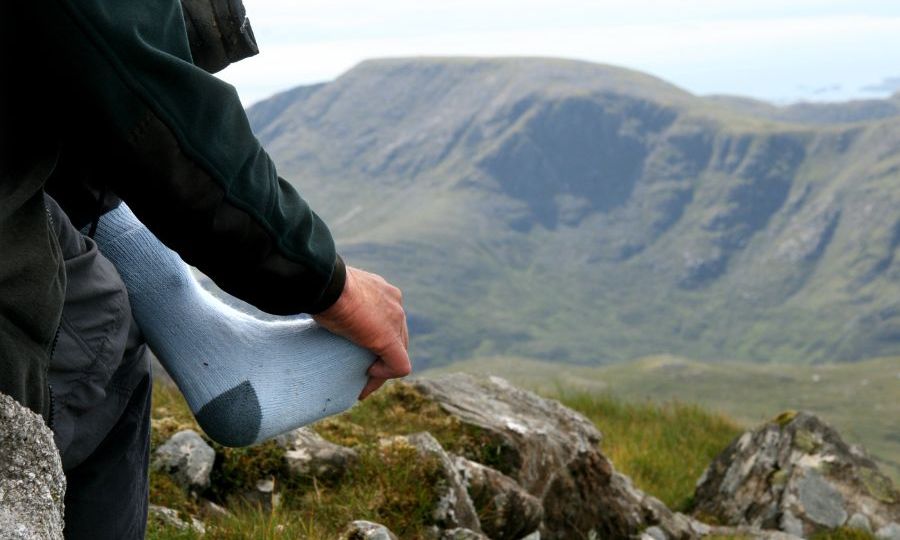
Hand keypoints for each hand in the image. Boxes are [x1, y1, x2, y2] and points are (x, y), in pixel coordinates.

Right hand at [313, 266, 409, 398]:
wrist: (324, 283)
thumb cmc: (321, 284)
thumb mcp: (335, 292)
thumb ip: (340, 300)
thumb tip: (324, 310)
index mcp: (382, 291)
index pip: (388, 320)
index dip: (376, 338)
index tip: (356, 350)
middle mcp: (394, 303)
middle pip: (397, 337)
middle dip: (382, 356)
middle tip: (361, 370)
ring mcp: (395, 319)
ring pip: (399, 352)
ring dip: (382, 369)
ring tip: (362, 381)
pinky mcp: (389, 338)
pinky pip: (399, 364)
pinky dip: (385, 375)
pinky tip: (366, 375)